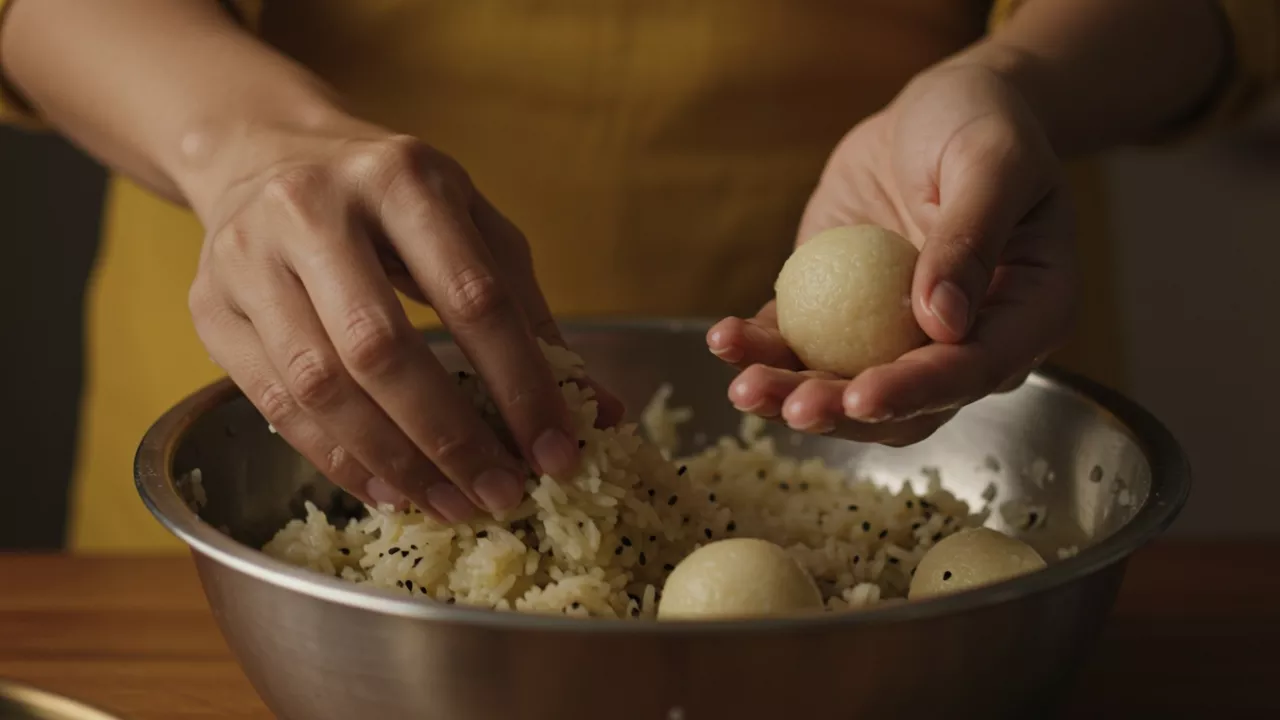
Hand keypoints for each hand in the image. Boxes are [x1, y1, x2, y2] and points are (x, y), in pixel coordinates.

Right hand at [188, 117, 621, 521]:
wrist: (265, 153)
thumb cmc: (392, 202)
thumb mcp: (473, 228)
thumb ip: (533, 316)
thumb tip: (599, 414)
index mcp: (403, 178)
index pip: (474, 298)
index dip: (521, 385)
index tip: (559, 452)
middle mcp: (314, 209)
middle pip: (383, 349)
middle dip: (452, 438)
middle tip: (502, 495)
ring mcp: (248, 258)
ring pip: (321, 385)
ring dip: (395, 460)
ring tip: (451, 504)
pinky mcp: (209, 307)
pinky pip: (276, 404)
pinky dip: (339, 459)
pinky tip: (391, 489)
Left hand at [707, 61, 1075, 445]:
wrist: (933, 111)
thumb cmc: (980, 124)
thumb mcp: (991, 161)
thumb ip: (972, 236)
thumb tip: (942, 321)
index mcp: (1025, 314)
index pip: (971, 370)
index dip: (916, 392)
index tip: (862, 398)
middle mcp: (965, 342)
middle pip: (905, 405)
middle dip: (842, 413)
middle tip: (791, 407)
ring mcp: (897, 335)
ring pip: (845, 387)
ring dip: (791, 394)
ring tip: (744, 387)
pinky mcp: (840, 314)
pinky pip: (800, 343)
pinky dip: (762, 348)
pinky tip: (725, 340)